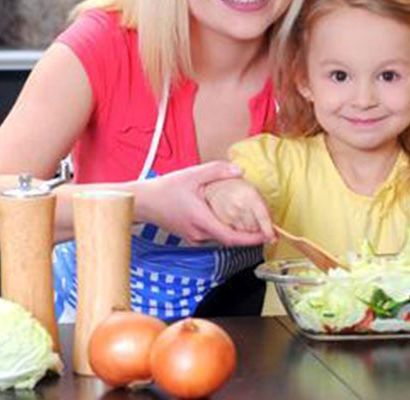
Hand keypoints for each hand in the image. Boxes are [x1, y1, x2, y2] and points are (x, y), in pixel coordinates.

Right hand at [135, 161, 266, 245]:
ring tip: (254, 222)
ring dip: (238, 233)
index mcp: (201, 221)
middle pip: (229, 239)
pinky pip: (213, 235)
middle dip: (249, 235)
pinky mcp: (191, 235)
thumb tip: (240, 170)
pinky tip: (232, 219)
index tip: (267, 236)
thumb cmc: (165, 189)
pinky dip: (226, 229)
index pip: (231, 237)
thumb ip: (217, 171)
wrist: (142, 202)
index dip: (251, 239)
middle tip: (267, 227)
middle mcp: (199, 233)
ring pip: (221, 238)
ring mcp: (194, 236)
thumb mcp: (192, 174)